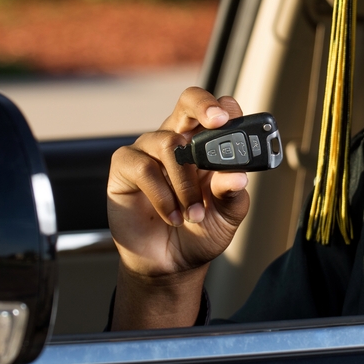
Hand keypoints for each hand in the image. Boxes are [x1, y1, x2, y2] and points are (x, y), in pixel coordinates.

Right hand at [107, 87, 251, 328]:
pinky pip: (143, 167)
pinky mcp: (125, 167)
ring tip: (194, 214)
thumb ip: (232, 194)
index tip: (230, 120)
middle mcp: (179, 140)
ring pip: (169, 144)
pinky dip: (162, 195)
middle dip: (204, 106)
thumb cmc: (201, 231)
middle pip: (188, 101)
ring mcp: (150, 150)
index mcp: (208, 144)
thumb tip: (238, 176)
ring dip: (186, 184)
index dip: (224, 108)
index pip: (218, 110)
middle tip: (216, 123)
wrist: (171, 262)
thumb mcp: (227, 215)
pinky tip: (172, 215)